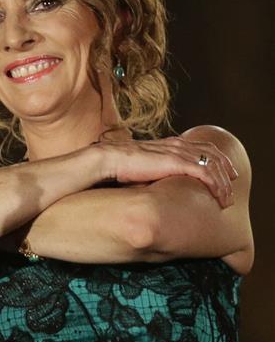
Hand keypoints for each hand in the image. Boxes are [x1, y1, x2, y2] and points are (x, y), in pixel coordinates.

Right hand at [96, 137, 237, 206]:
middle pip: (211, 152)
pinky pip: (205, 173)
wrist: (108, 160)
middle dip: (225, 168)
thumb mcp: (141, 167)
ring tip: (227, 198)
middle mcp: (176, 145)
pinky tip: (219, 197)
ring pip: (212, 164)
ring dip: (223, 182)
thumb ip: (152, 171)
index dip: (215, 157)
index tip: (223, 171)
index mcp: (168, 143)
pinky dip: (216, 185)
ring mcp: (177, 153)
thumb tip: (153, 185)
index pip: (200, 146)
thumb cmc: (117, 166)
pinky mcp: (176, 163)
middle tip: (232, 183)